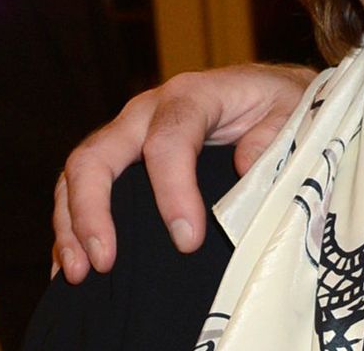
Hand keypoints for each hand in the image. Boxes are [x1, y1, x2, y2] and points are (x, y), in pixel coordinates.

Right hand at [51, 63, 315, 281]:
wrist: (269, 89)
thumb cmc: (282, 101)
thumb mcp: (292, 109)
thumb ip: (272, 135)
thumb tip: (245, 166)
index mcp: (193, 95)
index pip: (168, 141)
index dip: (172, 192)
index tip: (187, 240)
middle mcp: (147, 110)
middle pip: (98, 155)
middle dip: (93, 211)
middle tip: (105, 262)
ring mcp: (127, 132)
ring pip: (79, 173)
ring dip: (71, 225)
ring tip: (77, 274)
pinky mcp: (122, 156)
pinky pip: (81, 187)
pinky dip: (71, 226)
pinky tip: (71, 265)